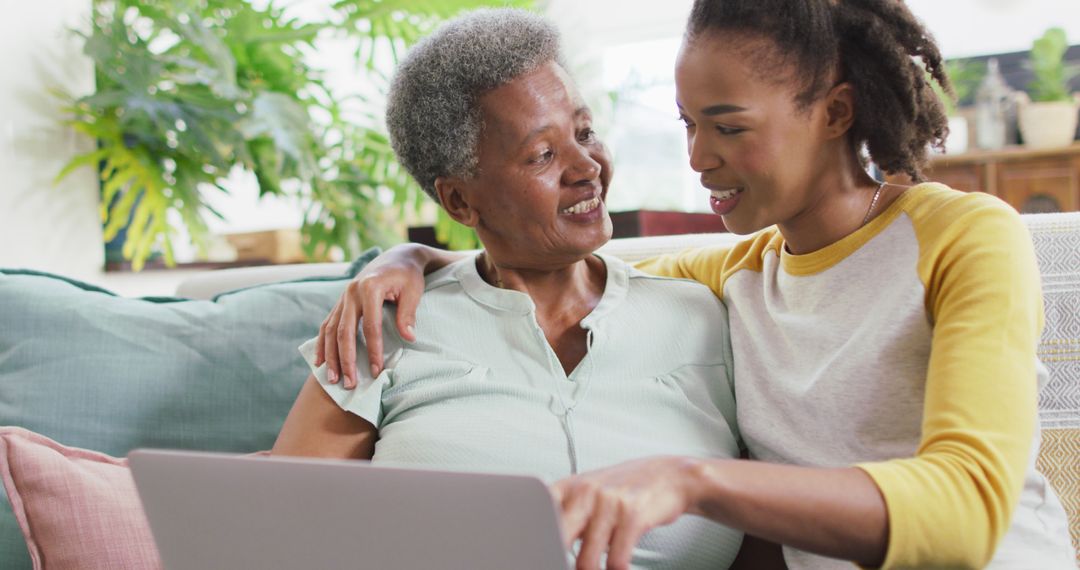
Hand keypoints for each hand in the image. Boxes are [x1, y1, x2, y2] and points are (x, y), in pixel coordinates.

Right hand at [314, 248, 425, 388]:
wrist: (396, 258)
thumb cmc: (407, 276)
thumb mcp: (413, 291)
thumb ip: (408, 313)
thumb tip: (409, 338)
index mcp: (370, 287)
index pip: (370, 326)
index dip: (372, 350)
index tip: (376, 371)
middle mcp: (351, 292)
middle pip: (344, 331)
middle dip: (346, 359)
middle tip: (350, 383)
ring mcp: (342, 297)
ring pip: (331, 330)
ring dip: (331, 356)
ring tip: (332, 379)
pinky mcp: (340, 303)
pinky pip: (326, 325)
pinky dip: (322, 344)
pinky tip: (320, 362)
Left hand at [551, 456, 701, 569]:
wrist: (669, 475)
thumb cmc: (625, 488)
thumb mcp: (590, 491)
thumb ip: (567, 514)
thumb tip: (545, 547)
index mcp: (570, 487)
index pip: (537, 515)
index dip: (534, 543)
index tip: (539, 557)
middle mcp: (586, 492)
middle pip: (556, 539)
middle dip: (556, 561)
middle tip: (560, 566)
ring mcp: (609, 503)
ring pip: (586, 560)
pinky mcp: (633, 516)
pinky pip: (617, 561)